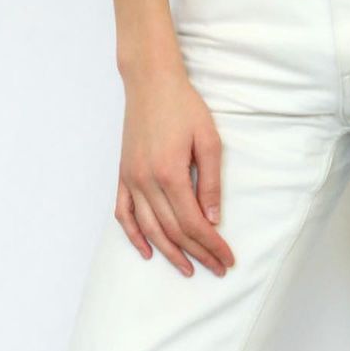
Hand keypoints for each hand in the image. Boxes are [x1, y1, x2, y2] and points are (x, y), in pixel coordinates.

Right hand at [115, 67, 235, 276]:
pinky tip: (148, 250)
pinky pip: (124, 214)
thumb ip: (211, 181)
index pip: (192, 223)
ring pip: (149, 228)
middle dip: (197, 253)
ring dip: (169, 252)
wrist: (151, 81)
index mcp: (170, 173)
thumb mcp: (208, 138)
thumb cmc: (184, 105)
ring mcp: (131, 179)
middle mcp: (146, 181)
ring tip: (188, 269)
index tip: (227, 258)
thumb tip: (214, 219)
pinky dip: (134, 236)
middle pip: (172, 230)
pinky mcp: (122, 174)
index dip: (210, 245)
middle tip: (216, 267)